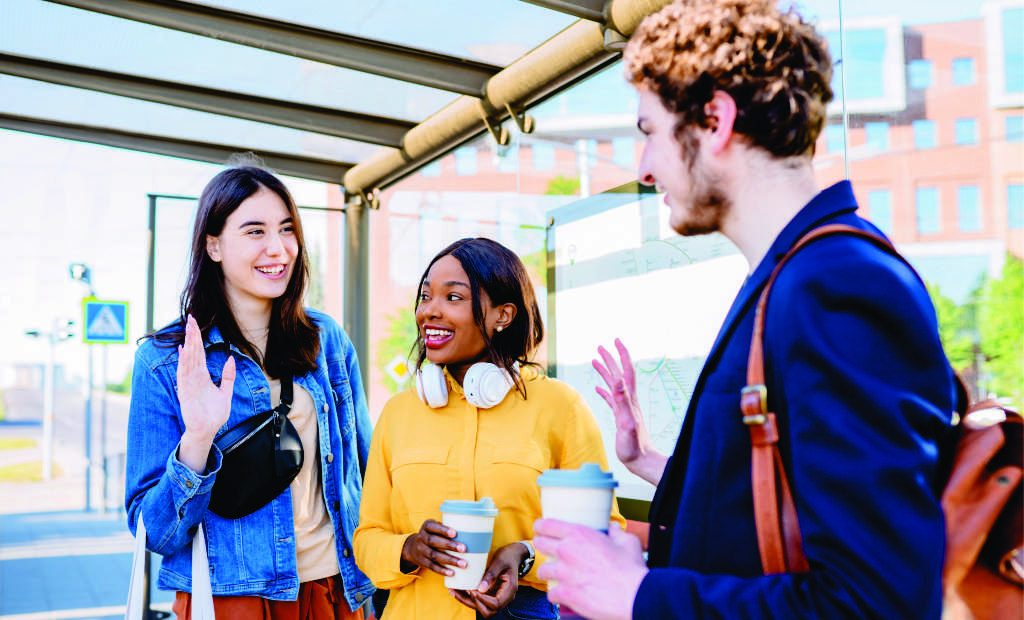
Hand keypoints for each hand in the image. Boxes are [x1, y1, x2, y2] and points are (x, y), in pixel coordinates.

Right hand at [176, 314, 234, 471]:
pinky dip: (183, 362)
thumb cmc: (214, 414)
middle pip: (193, 352)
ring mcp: (189, 383)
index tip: (196, 324)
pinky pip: (184, 374)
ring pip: (188, 359)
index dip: (198, 339)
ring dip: (188, 344)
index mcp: (203, 376)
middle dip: (192, 335)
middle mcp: (194, 377)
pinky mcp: (186, 391)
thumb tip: (231, 359)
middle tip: (191, 319)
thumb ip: (228, 376)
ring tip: (189, 329)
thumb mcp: (226, 392)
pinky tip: (183, 350)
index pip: (200, 353)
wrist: (208, 430)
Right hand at [401, 519, 465, 575]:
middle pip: (434, 541)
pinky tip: (452, 573)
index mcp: (427, 526)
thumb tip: (473, 531)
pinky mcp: (422, 562)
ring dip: (449, 560)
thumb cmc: (433, 535)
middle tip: (464, 549)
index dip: (443, 530)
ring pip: (434, 555)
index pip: (432, 526)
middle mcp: (422, 537)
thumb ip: (448, 527)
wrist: (412, 548)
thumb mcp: (436, 527)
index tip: (455, 533)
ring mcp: (421, 550)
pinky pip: (432, 566)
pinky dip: (442, 570)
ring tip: (463, 564)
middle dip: (449, 545)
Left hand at [449, 542, 524, 615]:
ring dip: (467, 601)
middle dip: (474, 603)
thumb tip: (481, 590)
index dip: (483, 600)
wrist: (512, 554)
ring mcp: (498, 597)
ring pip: (482, 608)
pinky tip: (457, 590)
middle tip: (464, 590)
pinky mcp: (491, 594)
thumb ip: (491, 575)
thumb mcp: (499, 562)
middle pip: (489, 611)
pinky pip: (479, 600)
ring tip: (454, 591)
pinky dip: (468, 597)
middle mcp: (505, 597)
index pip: (496, 604)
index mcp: (510, 590)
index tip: (473, 590)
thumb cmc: (507, 556)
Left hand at [533, 519, 646, 619]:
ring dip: (549, 573)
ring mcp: (563, 573)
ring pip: (542, 570)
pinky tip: (564, 595)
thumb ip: (617, 532)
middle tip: (550, 552)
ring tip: (558, 576)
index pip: (545, 524)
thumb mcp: (628, 542)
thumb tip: (614, 527)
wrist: (635, 596)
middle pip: (539, 543)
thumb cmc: (632, 569)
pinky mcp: (565, 593)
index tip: (542, 530)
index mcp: (579, 534)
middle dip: (543, 547)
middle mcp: (567, 550)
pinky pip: (550, 594)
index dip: (541, 527)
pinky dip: (557, 595)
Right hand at [593, 339, 664, 483]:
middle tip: (600, 346)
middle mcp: (628, 400)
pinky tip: (598, 388)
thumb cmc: (634, 446)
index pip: (626, 371)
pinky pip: (611, 399)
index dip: (622, 355)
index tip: (615, 341)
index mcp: (630, 399)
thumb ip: (622, 401)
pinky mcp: (620, 417)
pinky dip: (604, 390)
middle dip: (610, 358)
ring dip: (605, 371)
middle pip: (618, 374)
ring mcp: (624, 408)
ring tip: (594, 360)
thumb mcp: (626, 422)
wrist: (641, 461)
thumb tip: (617, 380)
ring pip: (613, 384)